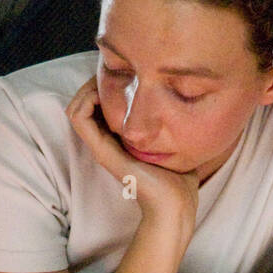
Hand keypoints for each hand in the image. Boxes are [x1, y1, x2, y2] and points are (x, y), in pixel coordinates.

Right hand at [65, 76, 198, 222]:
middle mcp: (108, 142)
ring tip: (108, 75)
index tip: (126, 70)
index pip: (101, 104)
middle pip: (86, 101)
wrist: (175, 206)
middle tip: (117, 66)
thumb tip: (196, 104)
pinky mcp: (102, 151)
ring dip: (87, 86)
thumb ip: (176, 126)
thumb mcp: (178, 143)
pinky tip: (107, 90)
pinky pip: (78, 117)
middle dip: (97, 79)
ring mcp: (102, 146)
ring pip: (76, 106)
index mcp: (121, 140)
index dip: (107, 83)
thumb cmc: (180, 181)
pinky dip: (85, 98)